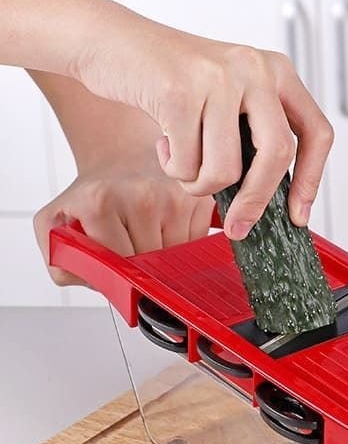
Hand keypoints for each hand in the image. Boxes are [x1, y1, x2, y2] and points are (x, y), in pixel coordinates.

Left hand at [33, 144, 214, 286]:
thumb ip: (60, 263)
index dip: (118, 273)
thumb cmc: (95, 196)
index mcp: (100, 202)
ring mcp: (174, 196)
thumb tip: (100, 284)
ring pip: (177, 257)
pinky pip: (196, 243)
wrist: (122, 158)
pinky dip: (184, 243)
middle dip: (142, 264)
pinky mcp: (197, 198)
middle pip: (151, 263)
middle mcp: (141, 195)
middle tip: (130, 245)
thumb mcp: (55, 224)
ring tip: (148, 234)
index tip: (116, 265)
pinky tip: (167, 226)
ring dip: (165, 256)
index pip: (120, 265)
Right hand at [76, 19, 333, 239]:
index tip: (297, 215)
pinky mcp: (179, 91)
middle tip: (238, 227)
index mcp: (277, 71)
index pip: (317, 133)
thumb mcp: (230, 96)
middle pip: (278, 155)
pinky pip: (187, 163)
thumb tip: (273, 200)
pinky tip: (162, 142)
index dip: (311, 180)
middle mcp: (255, 69)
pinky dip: (172, 167)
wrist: (108, 40)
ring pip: (226, 168)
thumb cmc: (170, 80)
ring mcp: (219, 77)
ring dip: (199, 183)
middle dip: (256, 200)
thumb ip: (256, 133)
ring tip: (182, 159)